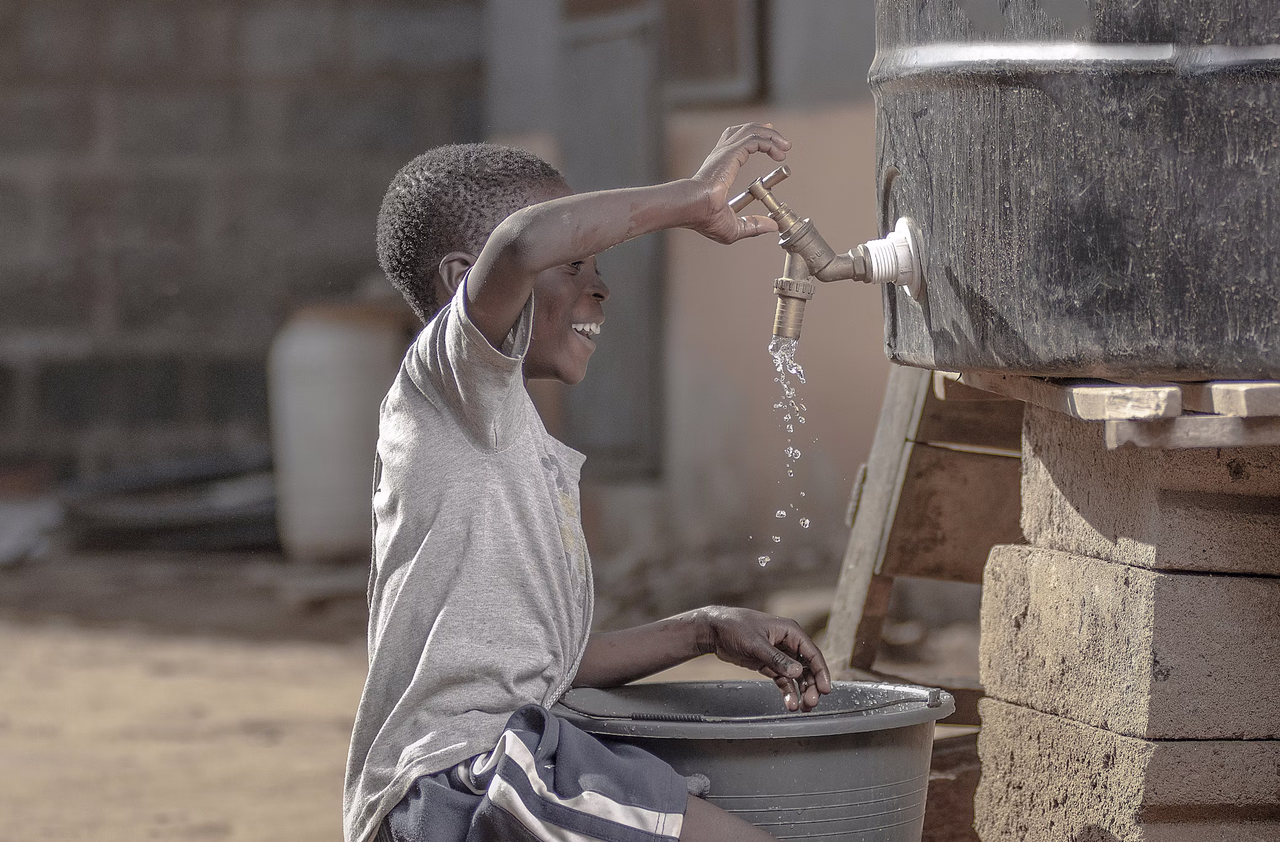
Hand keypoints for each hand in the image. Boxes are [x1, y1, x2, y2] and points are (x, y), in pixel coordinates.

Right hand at [686, 123, 790, 244]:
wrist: (694, 207)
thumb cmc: (705, 218)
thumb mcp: (734, 227)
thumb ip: (753, 225)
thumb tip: (772, 226)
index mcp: (719, 167)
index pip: (736, 144)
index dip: (754, 140)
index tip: (770, 143)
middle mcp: (721, 155)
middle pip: (744, 131)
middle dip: (766, 132)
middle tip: (782, 141)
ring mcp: (726, 151)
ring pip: (751, 130)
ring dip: (771, 135)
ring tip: (785, 146)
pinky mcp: (732, 152)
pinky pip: (755, 139)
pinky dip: (769, 142)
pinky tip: (779, 153)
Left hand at [695, 606, 831, 711]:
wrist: (714, 630)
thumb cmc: (735, 628)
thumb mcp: (756, 644)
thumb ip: (777, 659)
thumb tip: (798, 672)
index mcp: (790, 631)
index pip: (812, 653)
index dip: (821, 672)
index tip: (826, 689)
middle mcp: (788, 643)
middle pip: (807, 667)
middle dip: (812, 686)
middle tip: (812, 703)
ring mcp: (779, 654)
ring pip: (797, 676)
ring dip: (802, 691)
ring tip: (803, 708)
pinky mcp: (769, 664)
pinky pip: (783, 680)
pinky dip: (788, 691)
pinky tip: (789, 704)